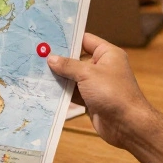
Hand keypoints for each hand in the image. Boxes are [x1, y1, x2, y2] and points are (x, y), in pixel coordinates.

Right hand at [47, 33, 155, 149]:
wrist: (127, 124)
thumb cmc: (112, 92)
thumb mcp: (88, 74)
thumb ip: (68, 65)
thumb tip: (50, 58)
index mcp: (107, 54)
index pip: (85, 40)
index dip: (68, 39)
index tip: (48, 38)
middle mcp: (102, 67)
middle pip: (77, 59)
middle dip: (59, 59)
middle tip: (36, 55)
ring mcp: (96, 84)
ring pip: (73, 77)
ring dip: (58, 77)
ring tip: (36, 71)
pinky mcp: (91, 100)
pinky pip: (74, 92)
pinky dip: (62, 92)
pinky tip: (45, 89)